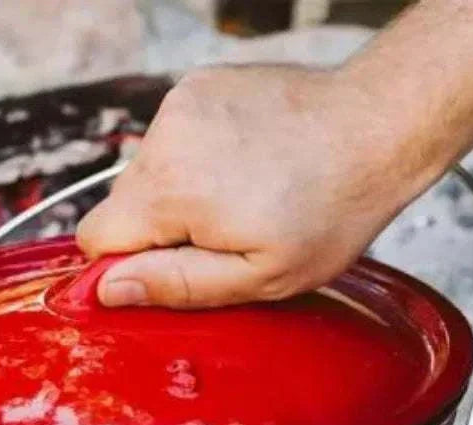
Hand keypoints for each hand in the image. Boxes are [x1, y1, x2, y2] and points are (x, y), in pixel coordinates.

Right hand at [75, 64, 428, 308]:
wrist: (376, 127)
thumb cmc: (329, 211)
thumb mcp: (259, 277)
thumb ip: (177, 285)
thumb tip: (108, 290)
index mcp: (170, 191)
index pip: (96, 238)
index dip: (126, 266)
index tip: (175, 269)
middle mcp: (164, 138)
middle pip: (122, 206)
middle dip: (159, 231)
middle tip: (224, 235)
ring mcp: (179, 104)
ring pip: (146, 174)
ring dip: (178, 195)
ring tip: (240, 197)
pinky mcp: (197, 85)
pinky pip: (171, 140)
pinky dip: (195, 159)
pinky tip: (242, 165)